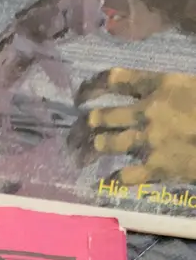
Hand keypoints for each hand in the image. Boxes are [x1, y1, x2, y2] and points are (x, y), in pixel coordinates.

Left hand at [74, 67, 195, 183]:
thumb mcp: (192, 86)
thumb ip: (169, 88)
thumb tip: (148, 91)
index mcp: (160, 84)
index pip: (114, 79)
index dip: (91, 86)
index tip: (81, 96)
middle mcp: (147, 110)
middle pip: (101, 116)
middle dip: (83, 126)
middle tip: (75, 133)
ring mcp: (148, 139)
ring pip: (105, 143)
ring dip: (90, 150)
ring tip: (83, 155)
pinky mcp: (155, 166)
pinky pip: (122, 175)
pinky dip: (112, 178)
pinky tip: (106, 181)